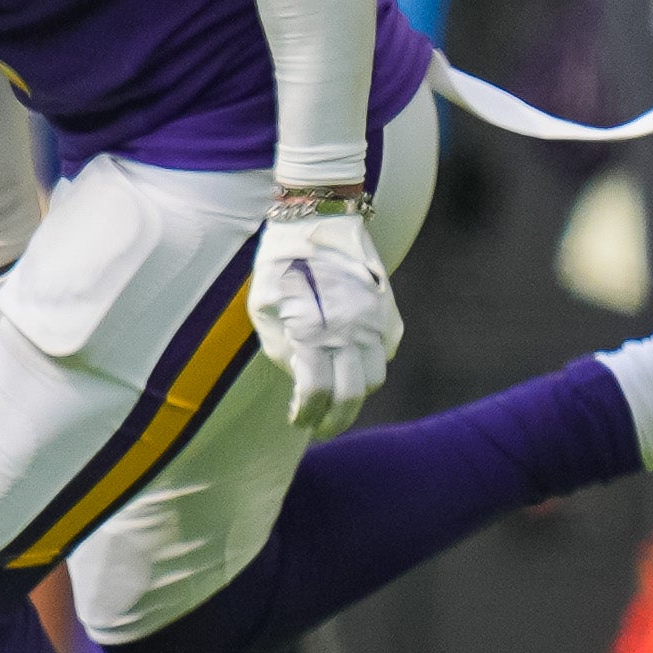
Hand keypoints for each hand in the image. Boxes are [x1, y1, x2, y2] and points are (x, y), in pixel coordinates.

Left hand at [252, 205, 399, 436]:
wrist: (318, 222)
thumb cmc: (280, 266)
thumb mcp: (265, 309)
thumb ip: (283, 350)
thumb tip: (301, 384)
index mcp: (313, 331)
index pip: (316, 393)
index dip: (307, 415)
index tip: (298, 421)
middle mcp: (348, 331)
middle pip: (351, 396)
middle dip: (335, 420)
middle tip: (320, 429)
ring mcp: (373, 322)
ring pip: (375, 378)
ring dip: (355, 396)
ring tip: (336, 403)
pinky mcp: (387, 312)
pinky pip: (386, 351)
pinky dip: (371, 365)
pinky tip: (352, 366)